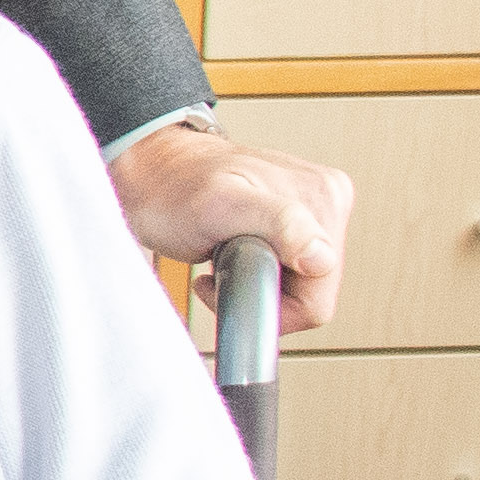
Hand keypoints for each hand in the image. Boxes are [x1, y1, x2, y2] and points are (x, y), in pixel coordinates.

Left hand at [109, 120, 355, 335]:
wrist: (153, 174)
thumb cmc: (174, 186)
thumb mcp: (222, 204)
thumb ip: (280, 224)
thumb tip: (320, 256)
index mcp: (324, 197)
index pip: (321, 293)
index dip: (277, 305)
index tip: (236, 277)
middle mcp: (327, 201)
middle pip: (314, 292)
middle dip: (267, 290)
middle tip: (227, 262)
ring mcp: (312, 212)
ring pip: (301, 287)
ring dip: (259, 281)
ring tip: (226, 253)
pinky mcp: (296, 224)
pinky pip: (288, 274)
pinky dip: (257, 272)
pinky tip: (233, 252)